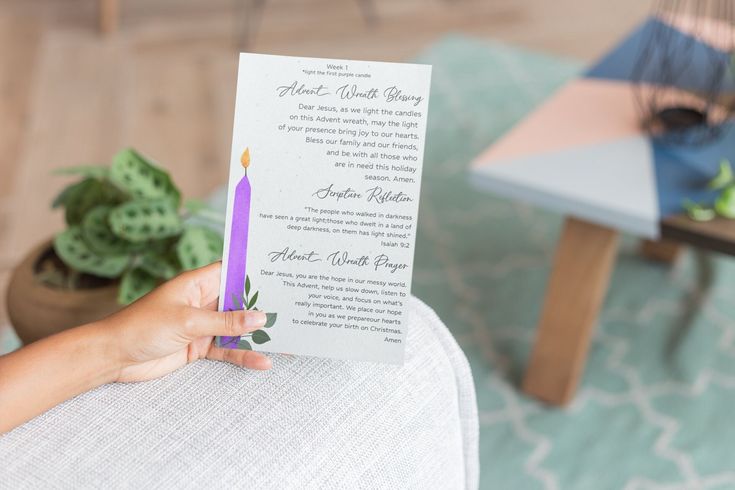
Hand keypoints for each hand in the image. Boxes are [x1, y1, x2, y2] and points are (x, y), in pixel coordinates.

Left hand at [106, 261, 271, 381]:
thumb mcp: (188, 321)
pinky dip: (244, 355)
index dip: (255, 271)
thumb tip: (260, 317)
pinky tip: (262, 361)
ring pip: (237, 328)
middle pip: (240, 301)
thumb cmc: (143, 327)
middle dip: (263, 306)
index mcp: (198, 283)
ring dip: (257, 335)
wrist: (114, 356)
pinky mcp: (200, 346)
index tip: (282, 273)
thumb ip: (225, 321)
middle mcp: (203, 301)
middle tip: (294, 309)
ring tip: (286, 340)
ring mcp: (203, 325)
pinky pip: (228, 349)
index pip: (232, 270)